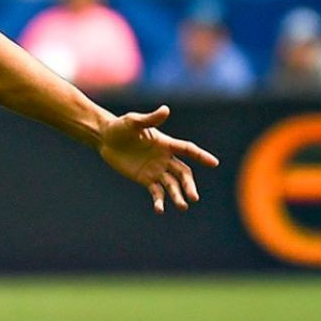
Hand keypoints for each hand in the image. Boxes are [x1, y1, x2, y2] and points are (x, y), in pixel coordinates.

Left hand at [98, 105, 218, 213]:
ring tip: (182, 207)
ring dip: (178, 196)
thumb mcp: (133, 122)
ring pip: (172, 185)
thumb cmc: (120, 127)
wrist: (106, 139)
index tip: (214, 163)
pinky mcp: (145, 179)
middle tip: (194, 197)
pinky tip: (160, 210)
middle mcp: (165, 158)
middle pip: (183, 173)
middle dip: (189, 185)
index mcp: (166, 144)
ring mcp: (156, 170)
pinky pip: (156, 192)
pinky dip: (159, 201)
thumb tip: (166, 109)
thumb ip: (150, 119)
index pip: (188, 150)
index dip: (201, 156)